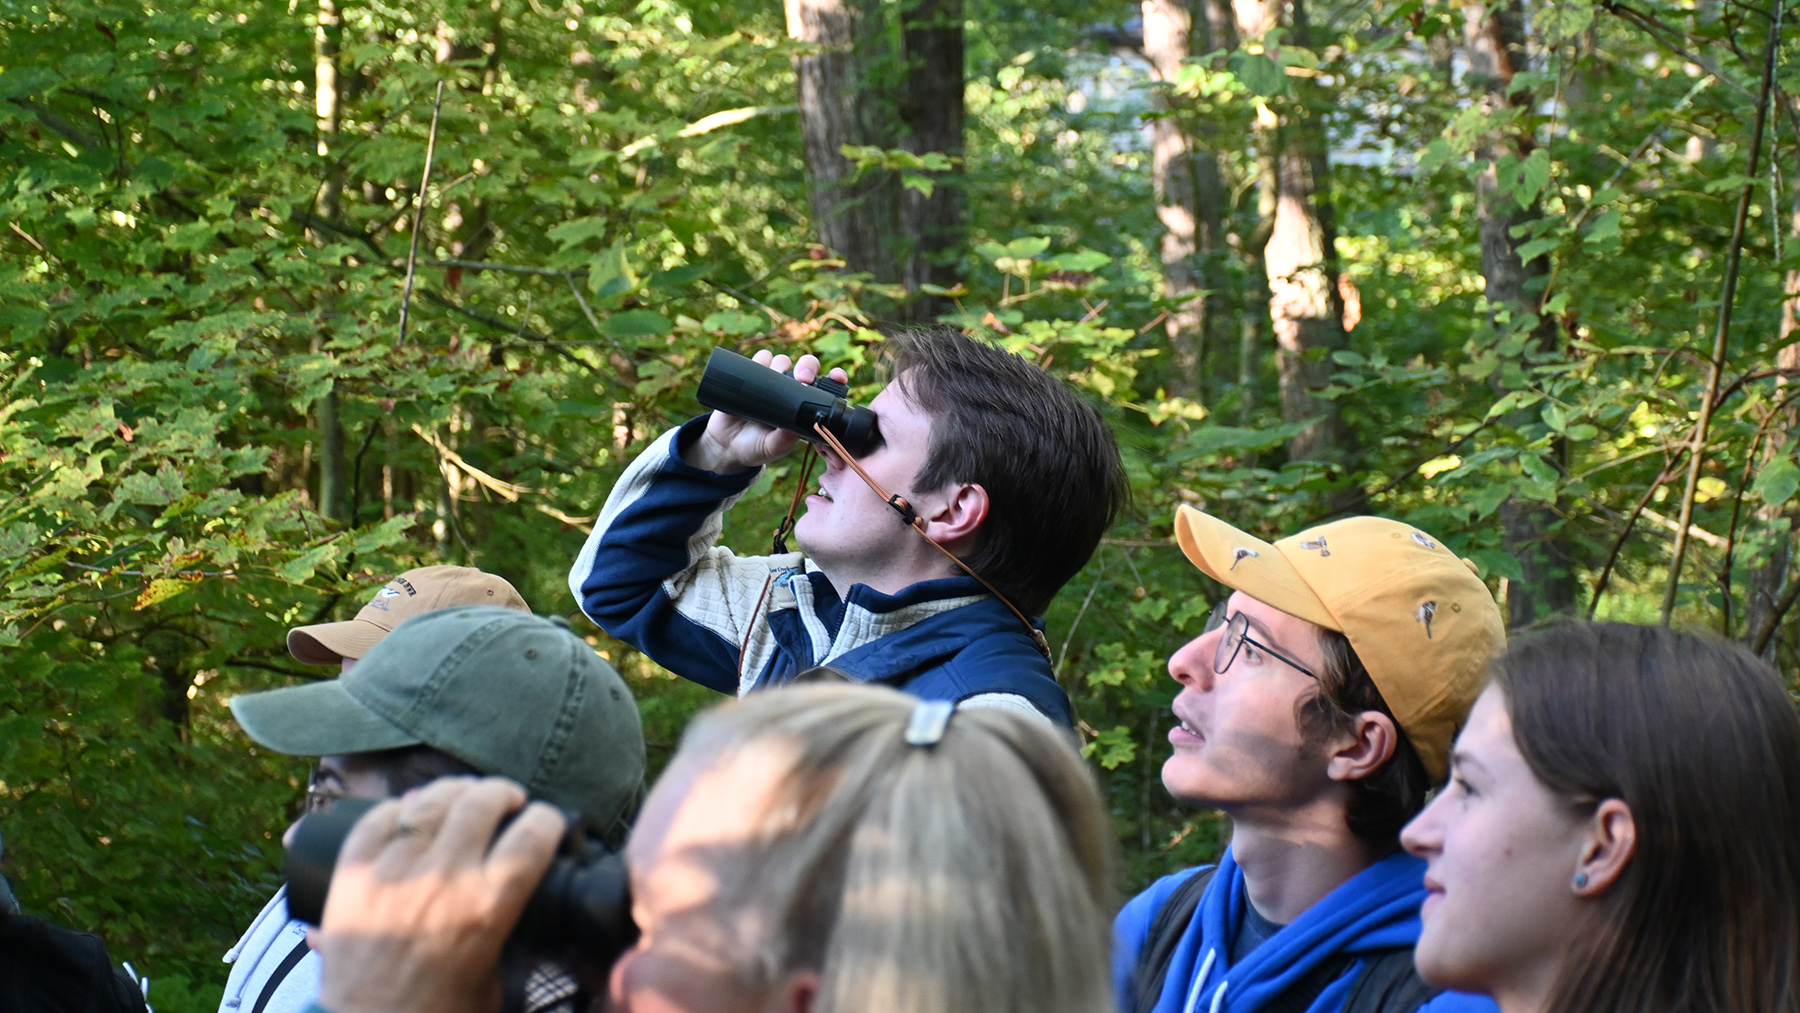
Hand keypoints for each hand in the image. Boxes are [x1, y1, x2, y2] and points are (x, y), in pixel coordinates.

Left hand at [313, 777, 565, 1012]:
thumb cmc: (437, 1012)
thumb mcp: (496, 975)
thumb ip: (512, 934)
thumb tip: (524, 901)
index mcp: (488, 905)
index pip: (534, 832)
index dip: (547, 819)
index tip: (544, 822)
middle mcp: (444, 878)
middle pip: (482, 800)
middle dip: (502, 793)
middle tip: (505, 802)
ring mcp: (394, 870)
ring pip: (430, 799)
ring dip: (453, 791)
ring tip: (460, 798)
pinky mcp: (353, 872)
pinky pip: (378, 817)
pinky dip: (396, 809)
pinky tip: (409, 814)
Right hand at [685, 349, 849, 472]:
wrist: (727, 444)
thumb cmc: (757, 448)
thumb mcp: (772, 448)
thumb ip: (784, 440)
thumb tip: (794, 429)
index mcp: (803, 406)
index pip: (825, 387)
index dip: (834, 378)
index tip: (837, 377)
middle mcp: (790, 390)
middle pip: (805, 366)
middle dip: (807, 367)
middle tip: (802, 378)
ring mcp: (770, 382)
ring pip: (782, 360)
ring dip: (781, 363)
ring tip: (773, 377)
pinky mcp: (750, 377)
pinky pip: (758, 359)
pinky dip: (760, 359)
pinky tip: (757, 368)